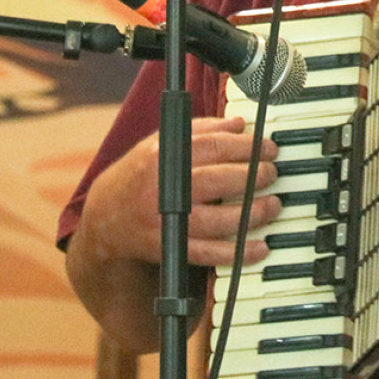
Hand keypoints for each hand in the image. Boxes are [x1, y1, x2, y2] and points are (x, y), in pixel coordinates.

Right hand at [65, 116, 280, 349]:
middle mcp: (166, 187)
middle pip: (220, 180)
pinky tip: (259, 246)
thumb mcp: (162, 142)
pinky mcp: (172, 249)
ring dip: (253, 213)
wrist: (105, 218)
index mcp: (164, 155)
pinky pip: (211, 254)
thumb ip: (202, 130)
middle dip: (254, 176)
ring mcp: (169, 221)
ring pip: (219, 219)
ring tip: (273, 204)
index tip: (269, 148)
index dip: (249, 146)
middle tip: (272, 173)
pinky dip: (238, 252)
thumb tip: (239, 124)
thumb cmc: (140, 174)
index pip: (215, 146)